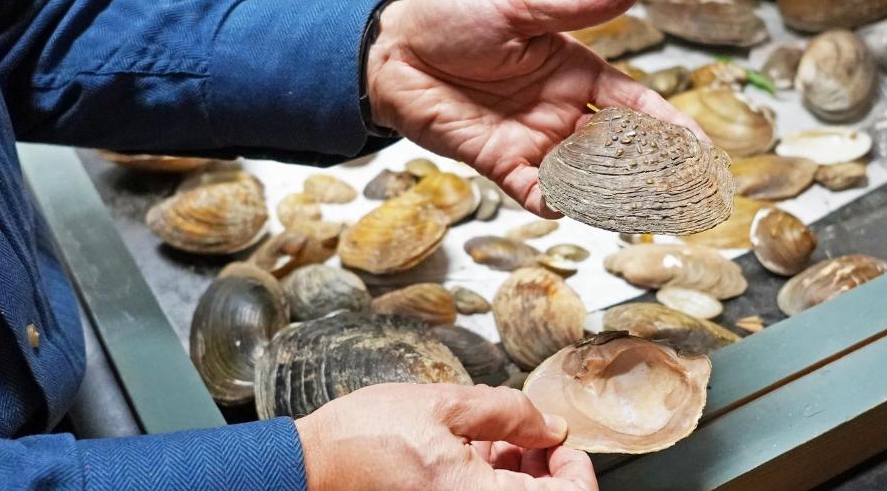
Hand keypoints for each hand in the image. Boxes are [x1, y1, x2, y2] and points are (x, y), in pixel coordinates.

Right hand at [295, 383, 596, 490]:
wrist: (310, 468)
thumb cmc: (364, 439)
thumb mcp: (443, 405)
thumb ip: (508, 412)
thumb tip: (549, 425)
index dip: (575, 467)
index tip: (560, 440)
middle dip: (545, 467)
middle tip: (530, 432)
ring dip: (519, 474)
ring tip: (496, 436)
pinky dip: (491, 482)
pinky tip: (474, 452)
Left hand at [365, 0, 705, 216]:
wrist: (392, 52)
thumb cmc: (452, 20)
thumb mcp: (520, 9)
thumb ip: (577, 8)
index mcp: (574, 73)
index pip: (635, 106)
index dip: (670, 127)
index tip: (702, 150)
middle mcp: (561, 112)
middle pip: (619, 149)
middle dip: (652, 171)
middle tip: (683, 191)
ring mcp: (533, 141)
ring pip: (586, 176)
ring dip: (613, 190)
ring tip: (642, 202)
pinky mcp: (500, 163)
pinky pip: (536, 191)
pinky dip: (556, 200)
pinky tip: (572, 201)